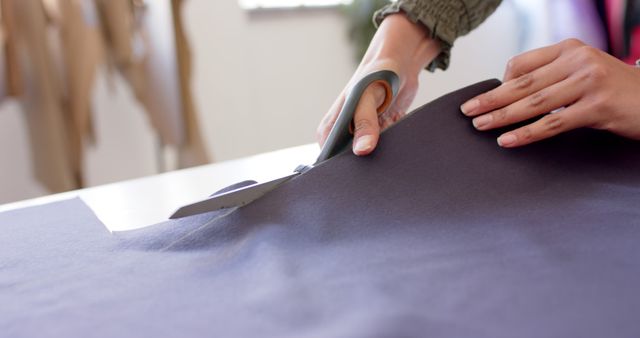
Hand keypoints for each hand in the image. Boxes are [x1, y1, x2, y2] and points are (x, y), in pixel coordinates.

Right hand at [317, 13, 439, 155]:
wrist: (400, 66)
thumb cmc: (375, 75)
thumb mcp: (367, 97)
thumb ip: (365, 123)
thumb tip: (362, 150)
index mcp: (331, 128)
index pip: (329, 159)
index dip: (341, 167)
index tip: (357, 170)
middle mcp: (344, 136)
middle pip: (349, 163)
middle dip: (362, 166)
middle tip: (376, 162)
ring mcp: (362, 138)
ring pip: (368, 160)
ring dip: (378, 159)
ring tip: (387, 146)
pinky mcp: (380, 138)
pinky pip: (384, 153)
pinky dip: (391, 152)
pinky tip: (397, 145)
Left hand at [461, 38, 639, 146]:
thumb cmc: (613, 89)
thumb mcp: (582, 72)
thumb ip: (551, 76)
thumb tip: (508, 92)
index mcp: (569, 49)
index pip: (522, 63)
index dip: (500, 82)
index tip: (484, 99)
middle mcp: (577, 61)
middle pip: (522, 83)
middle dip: (491, 99)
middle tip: (468, 111)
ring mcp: (588, 82)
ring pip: (534, 103)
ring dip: (502, 116)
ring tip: (481, 125)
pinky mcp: (597, 107)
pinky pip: (552, 123)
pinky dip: (526, 133)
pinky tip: (507, 140)